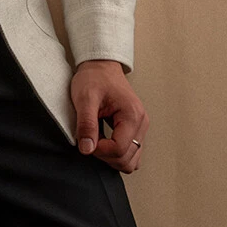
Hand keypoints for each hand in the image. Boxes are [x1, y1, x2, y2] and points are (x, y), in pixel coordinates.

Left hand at [70, 59, 148, 173]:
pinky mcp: (135, 129)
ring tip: (96, 140)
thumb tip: (86, 149)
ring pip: (131, 160)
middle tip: (89, 139)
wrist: (100, 65)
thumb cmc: (94, 77)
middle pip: (127, 160)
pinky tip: (103, 140)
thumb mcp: (85, 98)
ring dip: (111, 157)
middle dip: (105, 156)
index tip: (85, 140)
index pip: (119, 150)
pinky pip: (130, 152)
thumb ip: (86, 124)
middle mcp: (141, 124)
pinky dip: (116, 152)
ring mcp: (140, 128)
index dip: (99, 151)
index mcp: (132, 115)